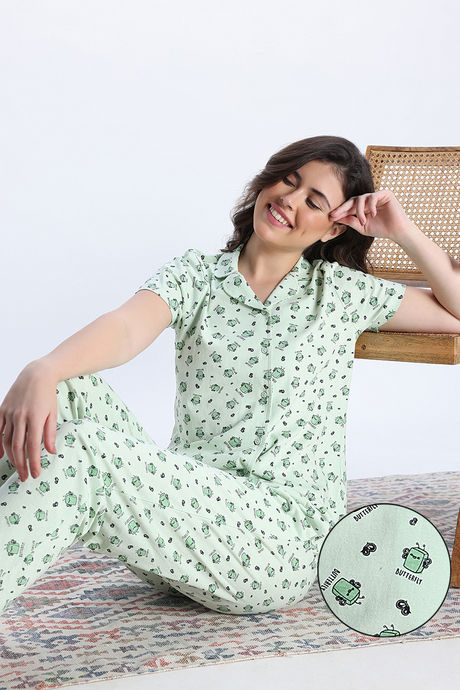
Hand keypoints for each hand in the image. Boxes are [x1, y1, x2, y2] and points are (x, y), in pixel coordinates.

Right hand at [0, 362, 57, 481]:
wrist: (36, 375)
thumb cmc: (47, 395)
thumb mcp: (53, 413)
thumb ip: (50, 434)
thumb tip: (51, 452)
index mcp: (35, 418)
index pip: (33, 446)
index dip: (34, 462)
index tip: (36, 474)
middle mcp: (20, 417)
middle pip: (18, 447)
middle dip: (21, 465)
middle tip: (25, 477)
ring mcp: (9, 414)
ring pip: (7, 441)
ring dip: (12, 457)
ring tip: (18, 468)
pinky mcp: (2, 410)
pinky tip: (0, 455)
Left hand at [328, 189, 415, 241]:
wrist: (397, 231)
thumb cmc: (381, 229)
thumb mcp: (362, 227)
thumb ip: (351, 221)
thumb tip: (338, 218)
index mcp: (362, 207)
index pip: (349, 207)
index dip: (340, 211)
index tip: (331, 217)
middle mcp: (368, 200)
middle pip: (352, 200)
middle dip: (343, 208)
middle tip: (335, 214)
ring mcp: (376, 196)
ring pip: (361, 198)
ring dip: (359, 210)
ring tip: (363, 221)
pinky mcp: (385, 194)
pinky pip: (373, 197)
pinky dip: (371, 206)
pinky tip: (372, 214)